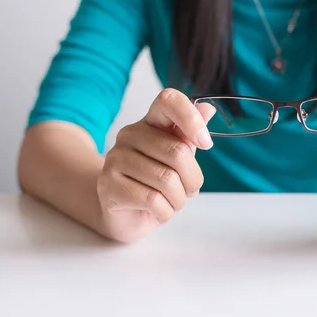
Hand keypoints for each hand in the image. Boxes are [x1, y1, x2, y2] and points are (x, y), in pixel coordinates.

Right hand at [96, 88, 215, 242]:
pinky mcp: (108, 185)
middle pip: (177, 152)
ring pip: (166, 180)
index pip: (169, 101)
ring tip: (173, 202)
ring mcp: (115, 159)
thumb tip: (208, 108)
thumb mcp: (177, 158)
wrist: (126, 215)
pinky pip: (152, 200)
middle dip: (193, 179)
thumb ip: (189, 135)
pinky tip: (160, 211)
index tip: (206, 143)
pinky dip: (165, 212)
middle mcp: (129, 135)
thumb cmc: (154, 183)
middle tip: (190, 190)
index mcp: (149, 123)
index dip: (191, 118)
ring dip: (179, 199)